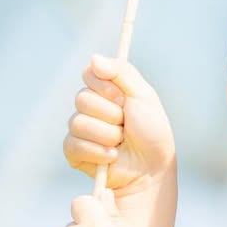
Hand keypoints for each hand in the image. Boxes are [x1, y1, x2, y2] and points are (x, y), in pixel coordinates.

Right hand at [64, 55, 176, 226]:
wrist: (152, 168)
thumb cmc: (152, 132)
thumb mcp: (144, 96)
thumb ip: (122, 73)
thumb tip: (93, 57)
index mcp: (107, 91)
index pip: (89, 74)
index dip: (106, 87)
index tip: (124, 98)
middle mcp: (91, 108)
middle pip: (82, 98)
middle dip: (111, 113)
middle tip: (126, 124)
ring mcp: (81, 130)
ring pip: (78, 122)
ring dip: (107, 134)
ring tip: (121, 142)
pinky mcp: (74, 152)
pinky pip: (73, 144)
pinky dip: (98, 151)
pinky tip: (112, 156)